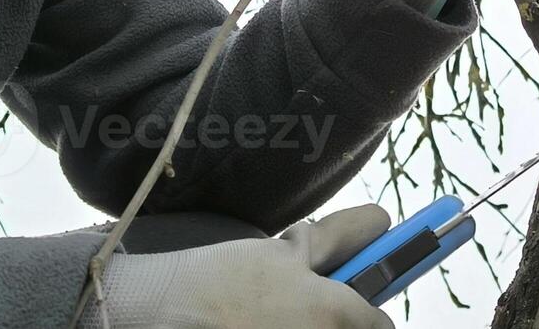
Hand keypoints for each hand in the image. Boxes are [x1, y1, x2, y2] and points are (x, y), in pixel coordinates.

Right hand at [77, 204, 392, 327]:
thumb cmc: (219, 281)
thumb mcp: (281, 251)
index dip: (362, 312)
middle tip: (290, 309)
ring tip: (262, 318)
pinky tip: (247, 325)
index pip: (380, 324)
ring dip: (301, 327)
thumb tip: (380, 221)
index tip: (345, 304)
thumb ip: (339, 238)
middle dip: (334, 323)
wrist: (158, 314)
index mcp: (335, 313)